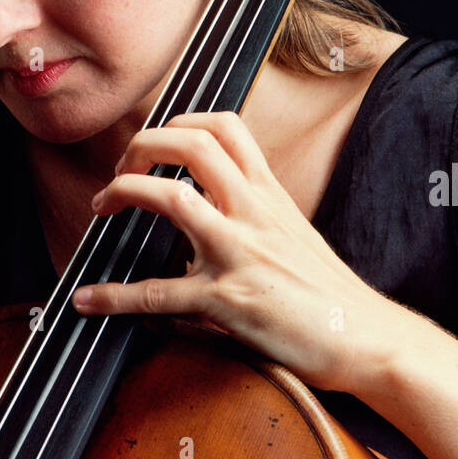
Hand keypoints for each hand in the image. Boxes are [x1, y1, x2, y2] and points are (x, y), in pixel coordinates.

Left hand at [71, 110, 406, 395]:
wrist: (368, 337)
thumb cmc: (332, 292)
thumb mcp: (294, 231)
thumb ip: (255, 210)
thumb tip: (213, 205)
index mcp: (269, 193)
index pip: (224, 126)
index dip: (179, 121)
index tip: (155, 142)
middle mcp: (253, 211)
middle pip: (191, 143)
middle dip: (143, 144)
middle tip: (121, 169)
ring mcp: (239, 252)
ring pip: (170, 197)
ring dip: (123, 191)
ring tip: (101, 206)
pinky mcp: (228, 300)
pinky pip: (158, 292)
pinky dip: (114, 295)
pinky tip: (89, 299)